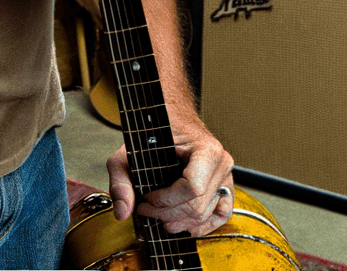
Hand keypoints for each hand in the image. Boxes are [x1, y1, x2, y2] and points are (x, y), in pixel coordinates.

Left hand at [107, 126, 235, 236]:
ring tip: (158, 217)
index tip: (146, 198)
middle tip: (145, 210)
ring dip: (180, 223)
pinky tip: (183, 226)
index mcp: (206, 150)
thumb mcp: (130, 151)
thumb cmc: (156, 132)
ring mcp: (226, 177)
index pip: (192, 188)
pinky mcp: (225, 188)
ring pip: (205, 215)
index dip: (165, 200)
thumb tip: (122, 212)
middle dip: (166, 214)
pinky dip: (201, 226)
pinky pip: (220, 215)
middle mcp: (221, 164)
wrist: (174, 120)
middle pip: (197, 206)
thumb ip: (121, 180)